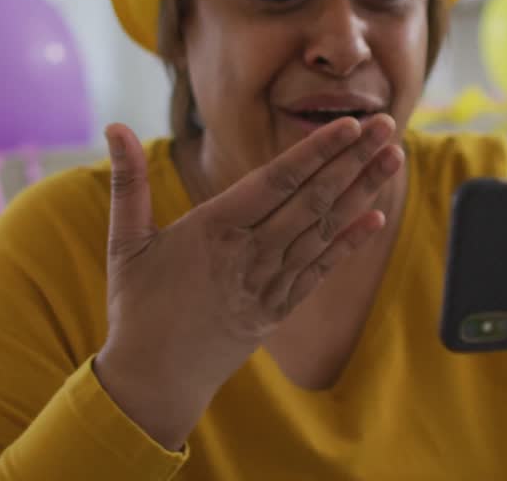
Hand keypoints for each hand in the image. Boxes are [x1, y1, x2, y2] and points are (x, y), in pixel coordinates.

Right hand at [93, 115, 401, 448]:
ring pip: (323, 229)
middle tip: (386, 125)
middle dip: (353, 160)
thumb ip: (127, 180)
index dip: (316, 151)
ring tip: (392, 157)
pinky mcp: (279, 308)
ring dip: (361, 192)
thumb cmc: (137, 306)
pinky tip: (376, 217)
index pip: (277, 181)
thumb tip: (114, 127)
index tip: (348, 124)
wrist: (154, 381)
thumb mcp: (124, 241)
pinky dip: (350, 243)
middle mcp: (249, 255)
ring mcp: (269, 284)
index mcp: (214, 230)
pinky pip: (322, 269)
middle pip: (312, 199)